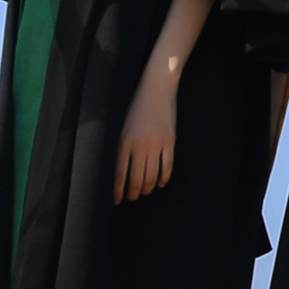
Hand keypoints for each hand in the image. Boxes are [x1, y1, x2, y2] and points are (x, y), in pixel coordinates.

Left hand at [114, 71, 178, 201]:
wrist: (156, 88)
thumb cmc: (136, 107)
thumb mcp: (122, 127)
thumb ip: (121, 149)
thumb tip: (119, 174)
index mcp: (124, 143)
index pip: (119, 176)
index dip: (118, 192)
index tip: (118, 201)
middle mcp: (140, 146)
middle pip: (136, 180)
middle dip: (133, 193)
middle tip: (132, 198)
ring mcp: (156, 144)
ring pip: (152, 176)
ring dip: (147, 188)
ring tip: (144, 191)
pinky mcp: (170, 140)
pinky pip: (167, 166)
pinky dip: (163, 178)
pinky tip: (159, 183)